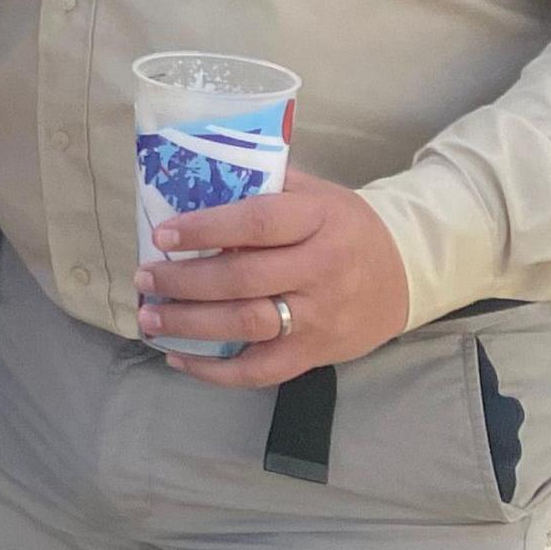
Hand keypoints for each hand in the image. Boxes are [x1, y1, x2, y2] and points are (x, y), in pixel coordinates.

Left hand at [133, 167, 413, 386]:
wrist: (406, 273)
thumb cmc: (344, 226)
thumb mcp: (315, 193)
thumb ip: (263, 185)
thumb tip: (195, 178)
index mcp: (320, 220)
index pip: (256, 223)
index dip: (205, 228)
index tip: (163, 235)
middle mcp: (323, 269)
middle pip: (243, 278)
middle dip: (184, 281)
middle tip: (145, 278)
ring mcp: (321, 317)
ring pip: (247, 324)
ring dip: (190, 324)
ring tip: (150, 318)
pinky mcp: (317, 353)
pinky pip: (261, 370)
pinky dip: (215, 371)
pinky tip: (178, 358)